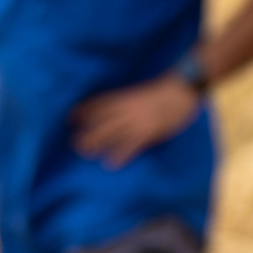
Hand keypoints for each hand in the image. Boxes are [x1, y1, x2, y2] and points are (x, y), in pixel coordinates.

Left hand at [69, 76, 200, 168]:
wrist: (181, 89)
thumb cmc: (164, 91)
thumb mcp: (142, 93)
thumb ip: (129, 101)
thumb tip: (117, 111)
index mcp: (126, 97)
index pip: (100, 103)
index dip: (84, 110)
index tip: (71, 118)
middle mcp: (128, 109)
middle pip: (102, 121)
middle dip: (88, 131)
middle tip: (74, 142)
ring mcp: (138, 121)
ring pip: (112, 133)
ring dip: (98, 143)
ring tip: (85, 152)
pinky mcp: (149, 131)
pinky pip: (131, 145)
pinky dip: (120, 154)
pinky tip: (111, 163)